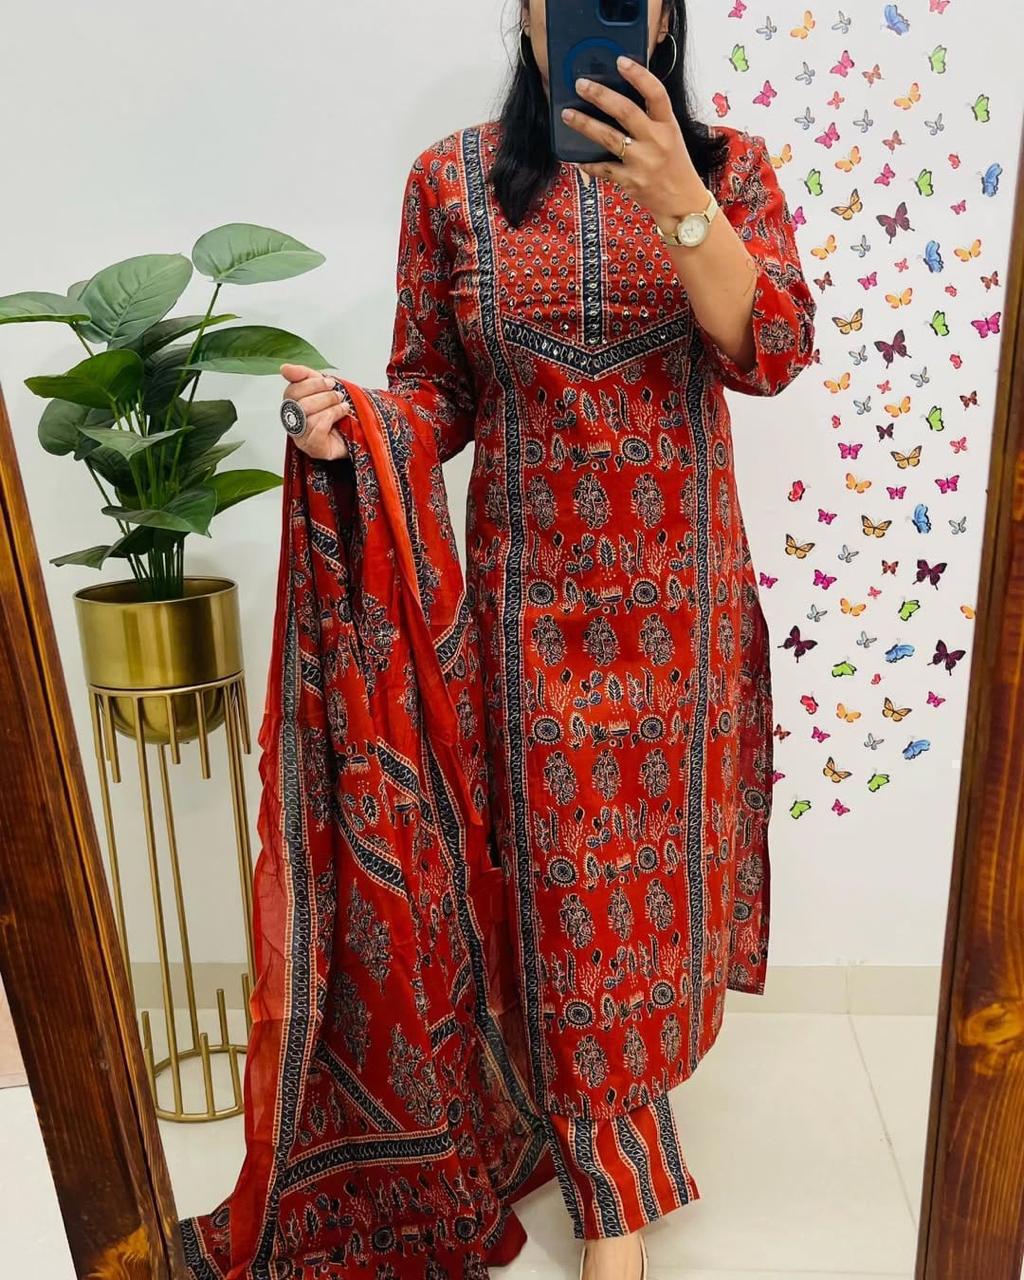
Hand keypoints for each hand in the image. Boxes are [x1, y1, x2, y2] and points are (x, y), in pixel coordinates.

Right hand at [279, 364, 353, 460]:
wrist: (352, 434)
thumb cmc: (333, 413)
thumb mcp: (320, 388)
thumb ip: (303, 375)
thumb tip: (284, 368)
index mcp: (292, 405)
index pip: (292, 391)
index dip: (312, 384)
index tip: (330, 382)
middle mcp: (294, 422)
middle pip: (301, 404)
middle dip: (324, 396)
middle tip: (338, 395)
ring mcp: (302, 437)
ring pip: (309, 417)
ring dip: (331, 407)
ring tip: (342, 405)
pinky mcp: (313, 448)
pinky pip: (317, 431)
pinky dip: (331, 418)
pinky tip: (342, 413)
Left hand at [561, 56, 707, 227]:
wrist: (682, 203)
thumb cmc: (674, 165)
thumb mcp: (671, 136)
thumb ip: (651, 119)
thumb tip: (618, 98)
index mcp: (668, 126)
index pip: (656, 94)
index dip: (639, 76)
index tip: (620, 61)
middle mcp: (656, 141)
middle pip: (626, 112)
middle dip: (600, 96)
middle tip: (581, 84)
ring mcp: (642, 162)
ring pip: (609, 138)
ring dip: (585, 125)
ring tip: (567, 114)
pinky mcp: (630, 181)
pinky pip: (603, 169)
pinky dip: (589, 164)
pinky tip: (578, 160)